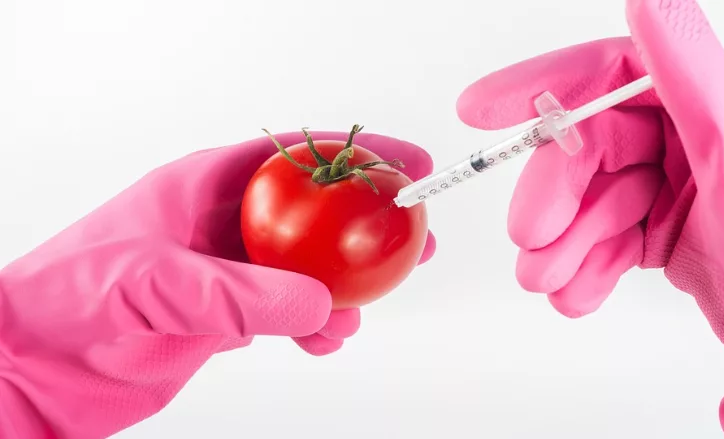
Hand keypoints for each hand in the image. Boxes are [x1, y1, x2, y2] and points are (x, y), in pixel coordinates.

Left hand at [0, 130, 435, 438]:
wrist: (31, 364)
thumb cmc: (66, 297)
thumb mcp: (152, 280)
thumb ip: (236, 292)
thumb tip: (318, 300)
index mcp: (203, 187)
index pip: (292, 156)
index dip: (353, 153)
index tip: (403, 162)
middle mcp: (220, 224)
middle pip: (312, 212)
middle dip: (363, 222)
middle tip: (410, 237)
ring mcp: (225, 272)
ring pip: (305, 267)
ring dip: (342, 285)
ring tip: (363, 307)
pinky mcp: (223, 317)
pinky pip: (286, 313)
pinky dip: (313, 325)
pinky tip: (324, 339)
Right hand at [456, 0, 723, 436]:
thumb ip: (695, 80)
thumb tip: (649, 3)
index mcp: (722, 100)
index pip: (614, 71)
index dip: (543, 86)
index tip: (483, 109)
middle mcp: (696, 135)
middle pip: (592, 147)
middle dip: (556, 197)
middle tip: (530, 238)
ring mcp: (678, 184)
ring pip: (592, 198)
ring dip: (563, 242)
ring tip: (550, 282)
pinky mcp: (666, 228)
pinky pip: (606, 235)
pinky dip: (584, 265)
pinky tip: (579, 293)